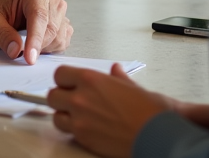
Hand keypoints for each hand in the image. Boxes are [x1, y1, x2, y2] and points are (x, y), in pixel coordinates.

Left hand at [0, 0, 72, 63]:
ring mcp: (59, 11)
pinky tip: (35, 44)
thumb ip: (2, 35)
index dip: (35, 40)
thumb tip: (16, 51)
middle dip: (37, 46)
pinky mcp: (62, 23)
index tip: (29, 58)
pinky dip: (50, 48)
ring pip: (59, 37)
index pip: (40, 17)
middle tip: (19, 50)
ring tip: (25, 42)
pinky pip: (62, 42)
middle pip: (52, 29)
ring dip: (43, 48)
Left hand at [49, 64, 208, 157]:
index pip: (60, 74)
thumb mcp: (134, 87)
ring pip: (56, 116)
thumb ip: (119, 78)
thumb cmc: (149, 111)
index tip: (70, 84)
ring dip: (64, 116)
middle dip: (61, 98)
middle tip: (72, 100)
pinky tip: (87, 127)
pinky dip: (73, 130)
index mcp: (91, 79)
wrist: (156, 135)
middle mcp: (81, 98)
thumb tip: (115, 71)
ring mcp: (80, 119)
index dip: (64, 80)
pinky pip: (67, 132)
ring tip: (78, 116)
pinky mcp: (83, 138)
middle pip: (52, 95)